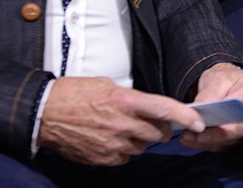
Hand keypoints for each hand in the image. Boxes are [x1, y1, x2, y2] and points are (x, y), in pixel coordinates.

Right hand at [36, 77, 203, 164]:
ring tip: (119, 127)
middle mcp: (122, 124)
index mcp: (124, 101)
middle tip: (148, 120)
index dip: (185, 116)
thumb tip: (146, 107)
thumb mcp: (106, 85)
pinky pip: (125, 157)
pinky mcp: (103, 158)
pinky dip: (123, 150)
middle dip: (159, 128)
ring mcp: (113, 144)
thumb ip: (131, 98)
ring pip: (142, 146)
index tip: (199, 121)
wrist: (44, 113)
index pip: (163, 109)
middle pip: (158, 133)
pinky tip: (109, 138)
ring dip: (138, 139)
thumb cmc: (74, 94)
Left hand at [179, 62, 242, 151]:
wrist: (228, 83)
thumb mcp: (216, 79)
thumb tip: (197, 115)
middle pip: (238, 129)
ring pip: (231, 140)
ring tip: (187, 137)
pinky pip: (226, 144)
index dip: (226, 119)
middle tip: (192, 135)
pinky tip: (193, 140)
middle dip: (214, 135)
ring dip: (208, 142)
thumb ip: (208, 96)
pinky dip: (208, 144)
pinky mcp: (242, 136)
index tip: (204, 126)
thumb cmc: (226, 78)